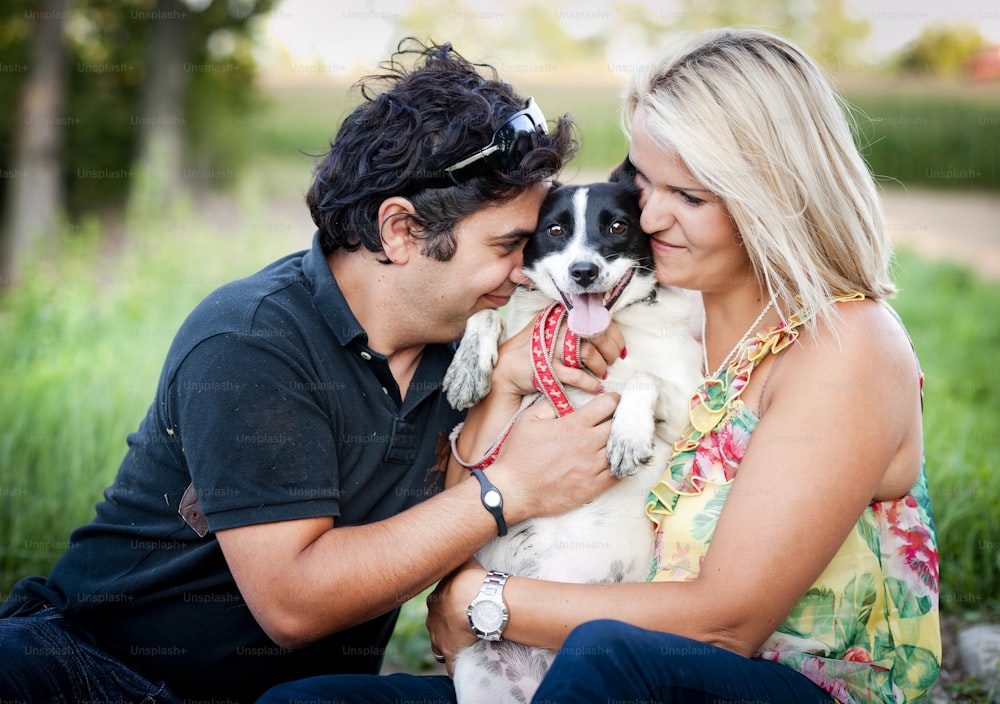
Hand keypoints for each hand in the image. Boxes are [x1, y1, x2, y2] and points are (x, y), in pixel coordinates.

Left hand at [426, 560, 485, 675]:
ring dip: (449, 646)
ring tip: (464, 646)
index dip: (447, 607)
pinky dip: (456, 668)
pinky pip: (452, 667)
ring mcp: (440, 639)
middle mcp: (432, 621)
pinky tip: (465, 670)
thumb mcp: (464, 562)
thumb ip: (462, 558)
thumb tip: (463, 546)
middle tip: (463, 625)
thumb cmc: (471, 579)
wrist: (475, 600)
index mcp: (434, 600)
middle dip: (446, 627)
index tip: (458, 606)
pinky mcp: (451, 654)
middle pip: (436, 626)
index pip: (437, 605)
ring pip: (439, 647)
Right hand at [489, 391, 619, 522]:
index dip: (614, 400)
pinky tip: (620, 460)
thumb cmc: (518, 456)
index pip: (608, 405)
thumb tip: (562, 399)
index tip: (615, 401)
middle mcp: (587, 444)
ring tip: (622, 439)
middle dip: (623, 419)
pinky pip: (619, 473)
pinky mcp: (593, 487)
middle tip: (622, 419)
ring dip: (625, 442)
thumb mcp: (527, 420)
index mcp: (573, 425)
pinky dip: (623, 465)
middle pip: (620, 425)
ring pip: (623, 449)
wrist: (514, 491)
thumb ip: (547, 406)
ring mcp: (592, 467)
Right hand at [491, 318, 625, 397]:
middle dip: (610, 352)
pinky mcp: (547, 367)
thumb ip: (576, 330)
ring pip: (588, 353)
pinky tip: (595, 387)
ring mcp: (551, 347)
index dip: (614, 337)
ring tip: (602, 374)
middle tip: (612, 362)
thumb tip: (608, 336)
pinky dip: (589, 383)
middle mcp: (557, 327)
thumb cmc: (535, 351)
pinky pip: (576, 375)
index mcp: (563, 316)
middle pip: (596, 335)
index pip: (597, 321)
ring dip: (600, 366)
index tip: (620, 350)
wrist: (507, 368)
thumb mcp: (555, 333)